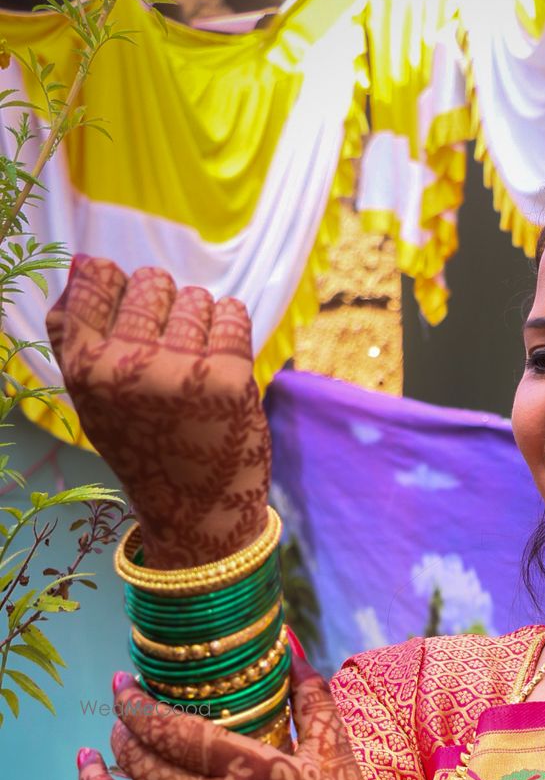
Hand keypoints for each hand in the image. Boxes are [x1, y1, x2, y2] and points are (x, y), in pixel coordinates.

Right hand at [46, 255, 270, 566]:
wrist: (198, 513)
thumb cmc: (145, 447)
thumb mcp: (92, 401)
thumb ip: (76, 337)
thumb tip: (80, 266)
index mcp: (83, 368)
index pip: (95, 277)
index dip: (119, 289)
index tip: (135, 322)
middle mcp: (125, 367)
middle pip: (150, 282)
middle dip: (165, 307)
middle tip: (172, 354)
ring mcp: (178, 372)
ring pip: (194, 297)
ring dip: (201, 322)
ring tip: (197, 366)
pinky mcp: (227, 378)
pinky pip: (232, 314)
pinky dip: (232, 329)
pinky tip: (224, 364)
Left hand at [78, 656, 403, 779]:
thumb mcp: (337, 753)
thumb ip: (312, 698)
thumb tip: (290, 651)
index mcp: (247, 768)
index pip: (172, 729)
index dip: (137, 704)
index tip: (122, 684)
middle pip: (143, 765)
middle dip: (120, 736)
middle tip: (118, 721)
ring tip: (86, 764)